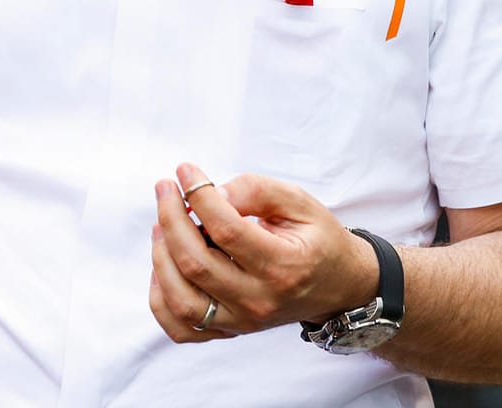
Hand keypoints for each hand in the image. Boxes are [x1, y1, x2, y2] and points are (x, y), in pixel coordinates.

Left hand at [149, 163, 376, 343]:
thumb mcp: (299, 203)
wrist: (340, 286)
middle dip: (171, 219)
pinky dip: (160, 298)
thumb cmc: (318, 240)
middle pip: (196, 264)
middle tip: (165, 188)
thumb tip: (210, 192)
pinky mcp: (230, 330)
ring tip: (162, 224)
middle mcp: (261, 300)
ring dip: (160, 257)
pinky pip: (180, 328)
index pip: (227, 230)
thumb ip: (256, 191)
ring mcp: (243, 321)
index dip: (199, 195)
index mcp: (284, 266)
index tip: (185, 171)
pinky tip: (164, 266)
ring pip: (181, 301)